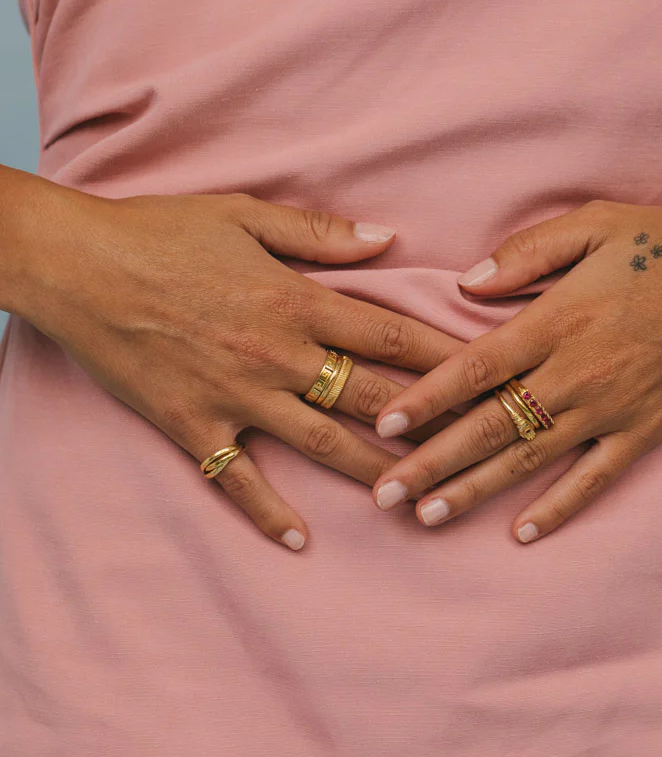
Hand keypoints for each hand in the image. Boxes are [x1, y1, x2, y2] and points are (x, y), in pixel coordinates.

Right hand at [16, 179, 463, 548]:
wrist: (76, 266)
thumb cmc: (159, 231)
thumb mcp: (243, 214)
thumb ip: (320, 233)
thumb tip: (388, 239)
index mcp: (296, 300)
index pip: (390, 333)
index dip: (445, 355)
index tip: (490, 373)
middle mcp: (277, 354)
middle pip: (372, 397)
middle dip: (430, 424)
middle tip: (477, 448)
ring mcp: (237, 396)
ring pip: (324, 445)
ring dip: (374, 473)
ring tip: (417, 500)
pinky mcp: (195, 427)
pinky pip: (239, 481)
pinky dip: (269, 513)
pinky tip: (301, 542)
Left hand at [370, 197, 661, 540]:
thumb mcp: (596, 223)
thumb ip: (525, 252)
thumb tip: (464, 285)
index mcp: (556, 320)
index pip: (474, 368)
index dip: (425, 400)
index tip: (384, 427)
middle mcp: (576, 372)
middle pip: (489, 425)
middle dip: (431, 463)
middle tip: (384, 495)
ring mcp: (611, 408)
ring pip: (528, 459)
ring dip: (474, 491)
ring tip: (426, 517)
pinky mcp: (645, 430)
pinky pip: (594, 479)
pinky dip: (558, 508)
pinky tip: (521, 533)